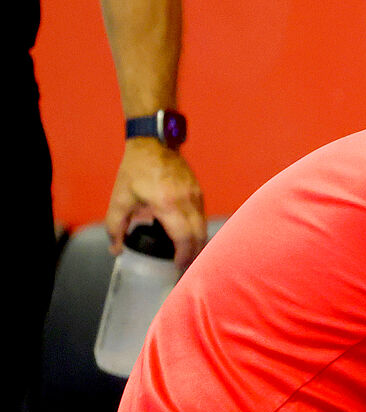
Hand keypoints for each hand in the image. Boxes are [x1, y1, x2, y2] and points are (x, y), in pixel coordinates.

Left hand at [107, 139, 206, 268]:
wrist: (154, 143)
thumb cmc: (135, 170)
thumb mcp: (119, 198)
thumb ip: (115, 226)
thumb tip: (116, 250)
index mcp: (167, 204)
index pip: (184, 237)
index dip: (183, 255)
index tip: (177, 266)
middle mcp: (187, 202)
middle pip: (200, 236)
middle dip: (195, 255)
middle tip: (186, 268)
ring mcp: (196, 196)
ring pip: (204, 227)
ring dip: (199, 244)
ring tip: (189, 256)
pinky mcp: (199, 192)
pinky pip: (203, 217)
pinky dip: (199, 231)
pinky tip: (190, 236)